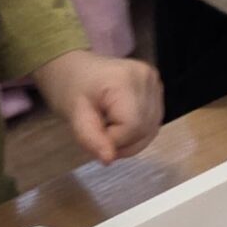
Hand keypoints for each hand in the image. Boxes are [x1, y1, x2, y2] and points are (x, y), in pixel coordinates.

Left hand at [34, 49, 163, 163]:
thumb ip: (90, 138)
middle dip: (122, 142)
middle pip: (145, 128)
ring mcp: (155, 82)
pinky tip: (121, 123)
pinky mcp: (157, 88)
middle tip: (99, 135)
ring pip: (152, 128)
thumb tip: (108, 159)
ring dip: (131, 139)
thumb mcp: (73, 115)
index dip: (114, 140)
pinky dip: (138, 131)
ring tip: (109, 129)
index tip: (94, 134)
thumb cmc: (68, 87)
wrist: (74, 67)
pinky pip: (153, 122)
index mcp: (125, 80)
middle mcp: (147, 78)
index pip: (133, 126)